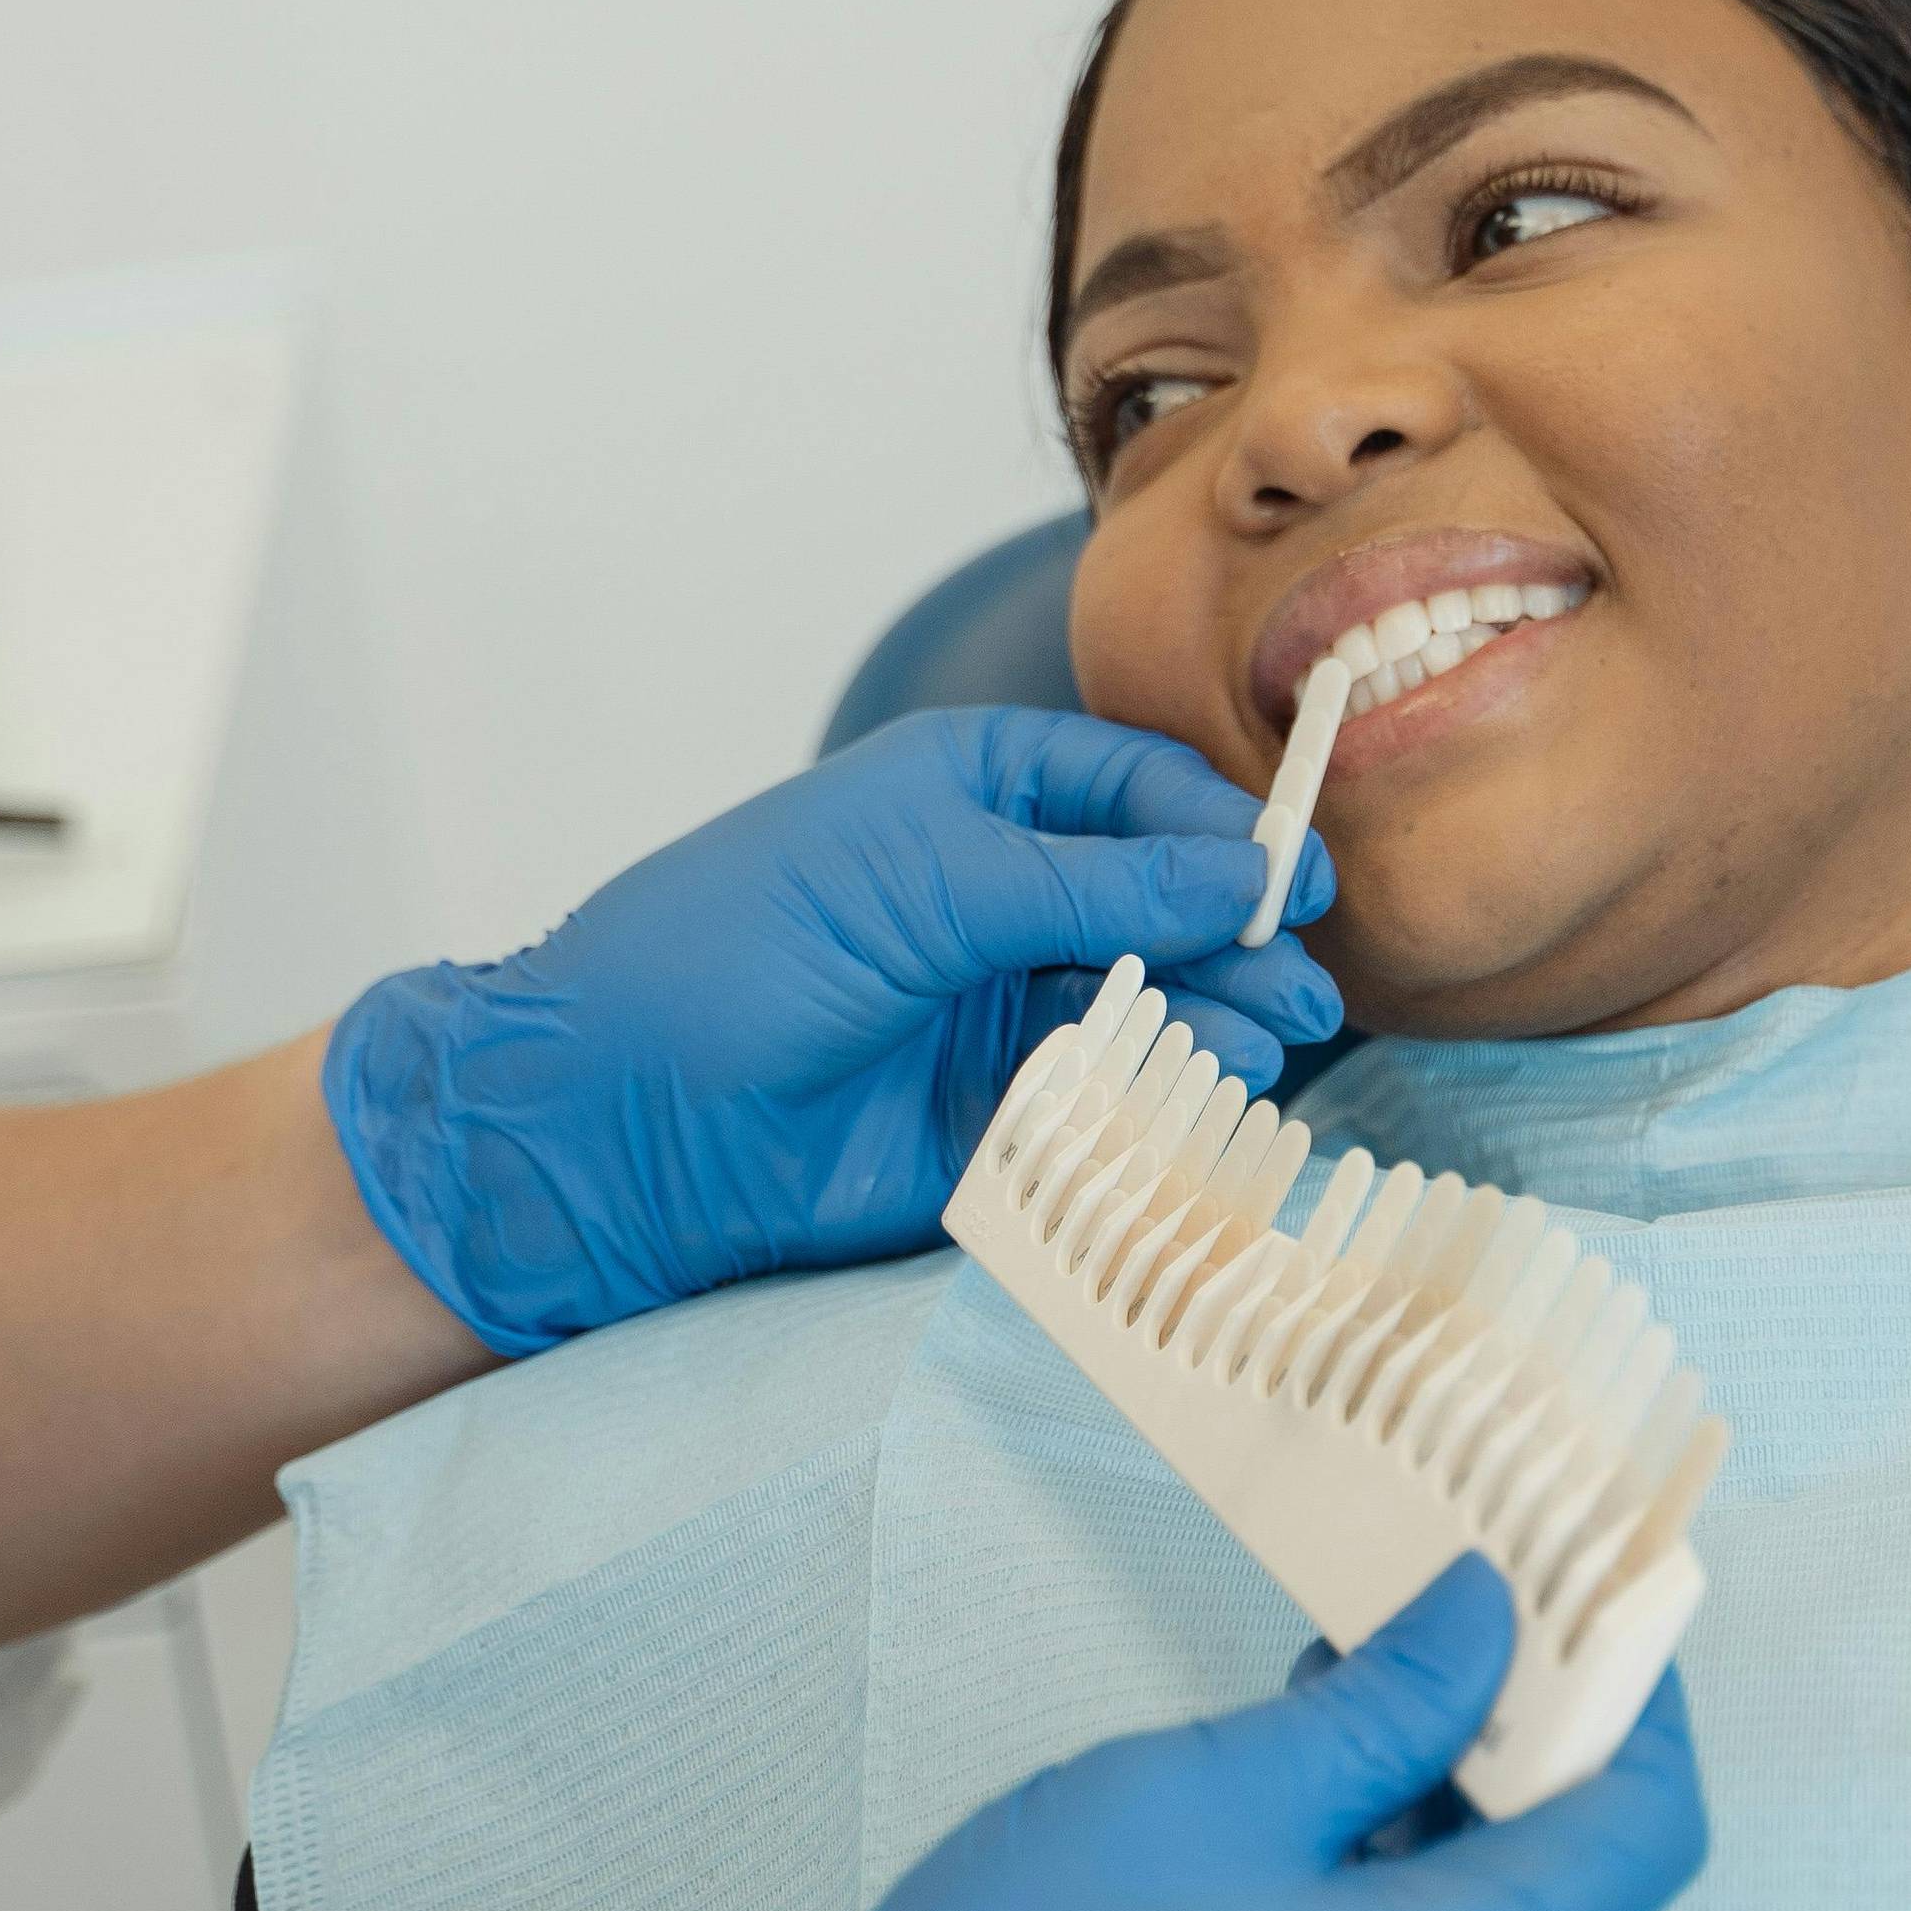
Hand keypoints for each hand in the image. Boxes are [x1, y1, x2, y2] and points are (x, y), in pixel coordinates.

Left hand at [321, 705, 1338, 1345]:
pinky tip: (1201, 1093)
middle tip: (1294, 974)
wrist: (617, 1120)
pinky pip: (1108, 1103)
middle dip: (1233, 934)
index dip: (1219, 826)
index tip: (1291, 874)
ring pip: (1148, 1007)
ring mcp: (998, 1010)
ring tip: (1264, 1036)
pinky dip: (1164, 1100)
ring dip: (1214, 1018)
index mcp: (969, 795)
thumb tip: (1246, 870)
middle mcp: (996, 897)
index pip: (1132, 790)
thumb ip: (1093, 880)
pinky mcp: (995, 1121)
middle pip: (1161, 902)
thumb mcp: (921, 878)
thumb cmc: (735, 949)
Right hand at [447, 1554, 1703, 1910]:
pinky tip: (1280, 1838)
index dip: (1635, 1701)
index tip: (1581, 1602)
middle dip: (1506, 1749)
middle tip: (1413, 1622)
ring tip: (1315, 1712)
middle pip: (1563, 1895)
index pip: (1646, 1833)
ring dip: (1429, 1828)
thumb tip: (1492, 1621)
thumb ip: (1381, 1706)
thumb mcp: (1201, 1792)